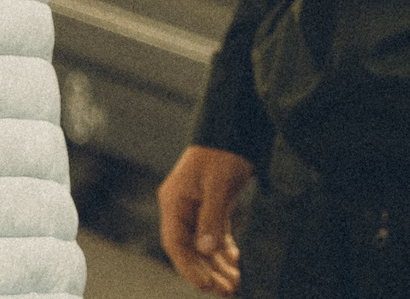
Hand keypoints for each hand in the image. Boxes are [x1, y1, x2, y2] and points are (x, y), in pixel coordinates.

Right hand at [158, 144, 251, 294]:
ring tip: (236, 283)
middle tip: (228, 291)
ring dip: (218, 265)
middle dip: (208, 271)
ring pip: (203, 245)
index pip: (175, 243)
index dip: (188, 267)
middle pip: (190, 249)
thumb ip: (211, 218)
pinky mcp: (211, 205)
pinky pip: (214, 235)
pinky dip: (224, 249)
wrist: (234, 126)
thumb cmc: (222, 152)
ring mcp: (196, 207)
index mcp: (174, 202)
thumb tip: (206, 251)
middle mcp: (181, 208)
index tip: (206, 284)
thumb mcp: (218, 184)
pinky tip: (235, 261)